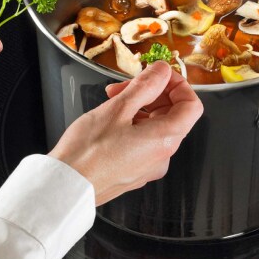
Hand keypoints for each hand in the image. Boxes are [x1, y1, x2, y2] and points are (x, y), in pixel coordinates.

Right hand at [48, 62, 203, 204]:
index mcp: (164, 140)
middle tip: (125, 86)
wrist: (66, 186)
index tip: (159, 75)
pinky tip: (110, 121)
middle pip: (172, 115)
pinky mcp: (134, 172)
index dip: (178, 85)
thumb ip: (145, 86)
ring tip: (112, 101)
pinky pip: (142, 143)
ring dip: (138, 108)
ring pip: (155, 128)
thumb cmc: (86, 153)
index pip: (192, 106)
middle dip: (151, 94)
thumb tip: (162, 71)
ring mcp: (149, 167)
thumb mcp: (117, 108)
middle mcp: (162, 157)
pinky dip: (132, 126)